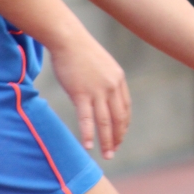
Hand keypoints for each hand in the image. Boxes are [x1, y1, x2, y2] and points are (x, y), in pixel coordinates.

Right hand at [48, 28, 130, 159]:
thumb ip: (105, 81)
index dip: (123, 124)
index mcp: (118, 79)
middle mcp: (112, 86)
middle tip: (114, 151)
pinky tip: (88, 146)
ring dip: (106, 141)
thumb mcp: (102, 65)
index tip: (120, 136)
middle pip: (118, 118)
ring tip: (107, 155)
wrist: (68, 39)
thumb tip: (102, 97)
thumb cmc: (81, 51)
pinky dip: (88, 134)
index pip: (125, 108)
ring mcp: (97, 90)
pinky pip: (87, 119)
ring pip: (105, 122)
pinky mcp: (81, 93)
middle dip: (117, 137)